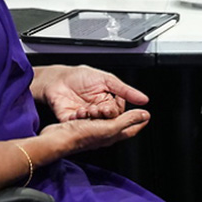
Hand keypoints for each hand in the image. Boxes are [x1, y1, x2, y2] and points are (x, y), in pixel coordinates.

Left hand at [32, 64, 147, 120]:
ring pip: (93, 124)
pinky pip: (77, 125)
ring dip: (91, 117)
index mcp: (107, 102)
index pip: (117, 112)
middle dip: (103, 115)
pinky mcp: (71, 120)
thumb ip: (125, 90)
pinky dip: (77, 119)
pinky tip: (77, 111)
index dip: (114, 111)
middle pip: (106, 120)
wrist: (58, 78)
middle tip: (99, 108)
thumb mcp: (107, 79)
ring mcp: (84, 116)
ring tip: (87, 109)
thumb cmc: (80, 76)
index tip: (110, 107)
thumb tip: (144, 99)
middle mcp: (96, 111)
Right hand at [38, 108, 149, 155]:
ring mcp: (91, 131)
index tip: (147, 115)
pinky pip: (90, 116)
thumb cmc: (82, 135)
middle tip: (125, 103)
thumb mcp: (110, 126)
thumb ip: (128, 120)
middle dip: (121, 112)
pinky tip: (90, 106)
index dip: (140, 121)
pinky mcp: (80, 126)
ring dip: (105, 108)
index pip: (131, 129)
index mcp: (112, 135)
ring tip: (107, 102)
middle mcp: (103, 134)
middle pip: (118, 123)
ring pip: (103, 118)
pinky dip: (92, 109)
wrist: (57, 138)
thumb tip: (145, 115)